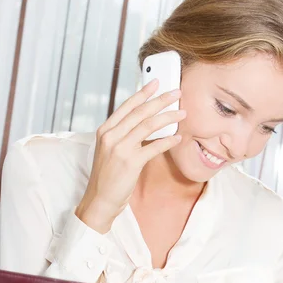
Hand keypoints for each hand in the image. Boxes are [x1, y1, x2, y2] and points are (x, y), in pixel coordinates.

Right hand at [76, 79, 185, 232]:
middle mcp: (111, 136)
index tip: (156, 82)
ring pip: (148, 126)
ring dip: (168, 117)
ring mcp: (120, 149)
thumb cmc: (107, 177)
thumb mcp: (109, 151)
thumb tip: (145, 123)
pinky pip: (153, 147)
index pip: (127, 106)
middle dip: (160, 100)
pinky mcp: (130, 163)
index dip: (143, 93)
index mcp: (105, 131)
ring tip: (182, 113)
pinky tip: (177, 137)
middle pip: (140, 112)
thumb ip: (122, 135)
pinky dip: (167, 141)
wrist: (99, 200)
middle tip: (176, 93)